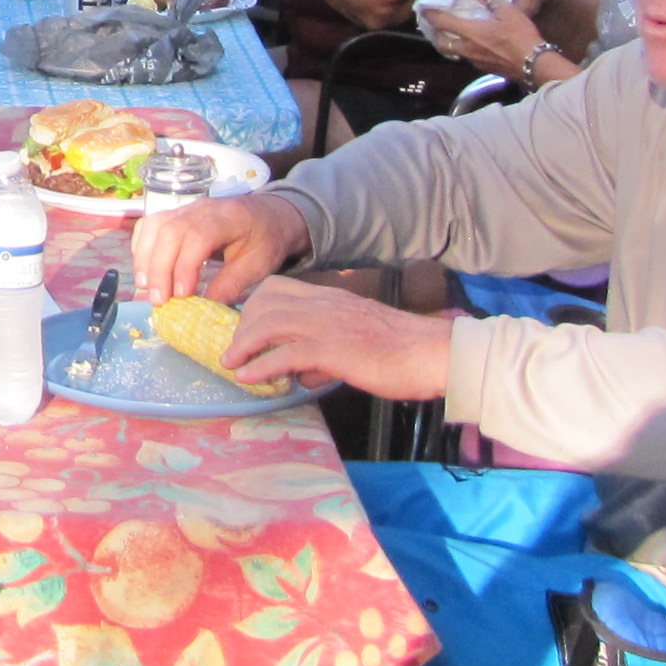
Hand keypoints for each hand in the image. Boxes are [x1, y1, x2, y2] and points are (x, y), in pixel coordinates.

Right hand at [130, 187, 311, 306]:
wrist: (270, 214)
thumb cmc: (266, 240)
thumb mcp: (258, 265)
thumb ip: (231, 284)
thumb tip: (203, 309)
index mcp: (228, 217)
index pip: (197, 236)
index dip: (184, 266)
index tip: (181, 295)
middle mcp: (202, 208)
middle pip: (170, 231)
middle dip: (159, 268)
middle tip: (159, 300)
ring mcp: (186, 208)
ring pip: (155, 226)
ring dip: (145, 258)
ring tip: (146, 288)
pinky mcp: (176, 214)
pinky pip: (150, 225)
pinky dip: (142, 247)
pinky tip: (145, 270)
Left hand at [219, 273, 456, 398]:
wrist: (433, 353)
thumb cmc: (402, 351)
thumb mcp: (357, 341)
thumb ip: (325, 353)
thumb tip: (300, 374)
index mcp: (330, 298)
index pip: (276, 288)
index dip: (252, 307)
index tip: (242, 329)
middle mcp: (324, 305)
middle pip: (265, 302)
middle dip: (242, 326)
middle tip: (234, 352)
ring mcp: (328, 325)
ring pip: (269, 323)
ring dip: (243, 345)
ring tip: (231, 365)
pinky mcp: (334, 350)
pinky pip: (286, 353)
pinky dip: (261, 366)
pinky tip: (250, 378)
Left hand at [417, 0, 543, 75]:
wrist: (534, 64)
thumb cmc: (520, 35)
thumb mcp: (507, 10)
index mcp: (470, 32)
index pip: (442, 22)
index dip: (430, 14)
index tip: (422, 8)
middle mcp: (467, 49)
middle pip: (442, 43)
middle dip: (434, 34)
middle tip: (432, 25)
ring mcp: (475, 61)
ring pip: (453, 53)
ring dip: (447, 43)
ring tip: (448, 33)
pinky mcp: (484, 68)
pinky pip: (466, 58)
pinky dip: (462, 50)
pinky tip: (470, 44)